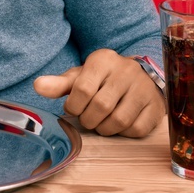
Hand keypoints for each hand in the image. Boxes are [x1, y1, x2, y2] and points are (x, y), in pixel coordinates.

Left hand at [33, 48, 164, 137]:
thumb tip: (37, 86)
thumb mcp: (81, 76)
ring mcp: (144, 89)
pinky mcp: (156, 107)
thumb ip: (59, 83)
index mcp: (104, 60)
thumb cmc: (103, 79)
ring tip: (101, 122)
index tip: (74, 108)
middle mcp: (126, 71)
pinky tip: (119, 124)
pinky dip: (124, 132)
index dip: (74, 106)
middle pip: (100, 107)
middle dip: (88, 119)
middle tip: (87, 118)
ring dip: (104, 128)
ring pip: (119, 121)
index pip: (82, 89)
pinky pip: (136, 129)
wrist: (140, 76)